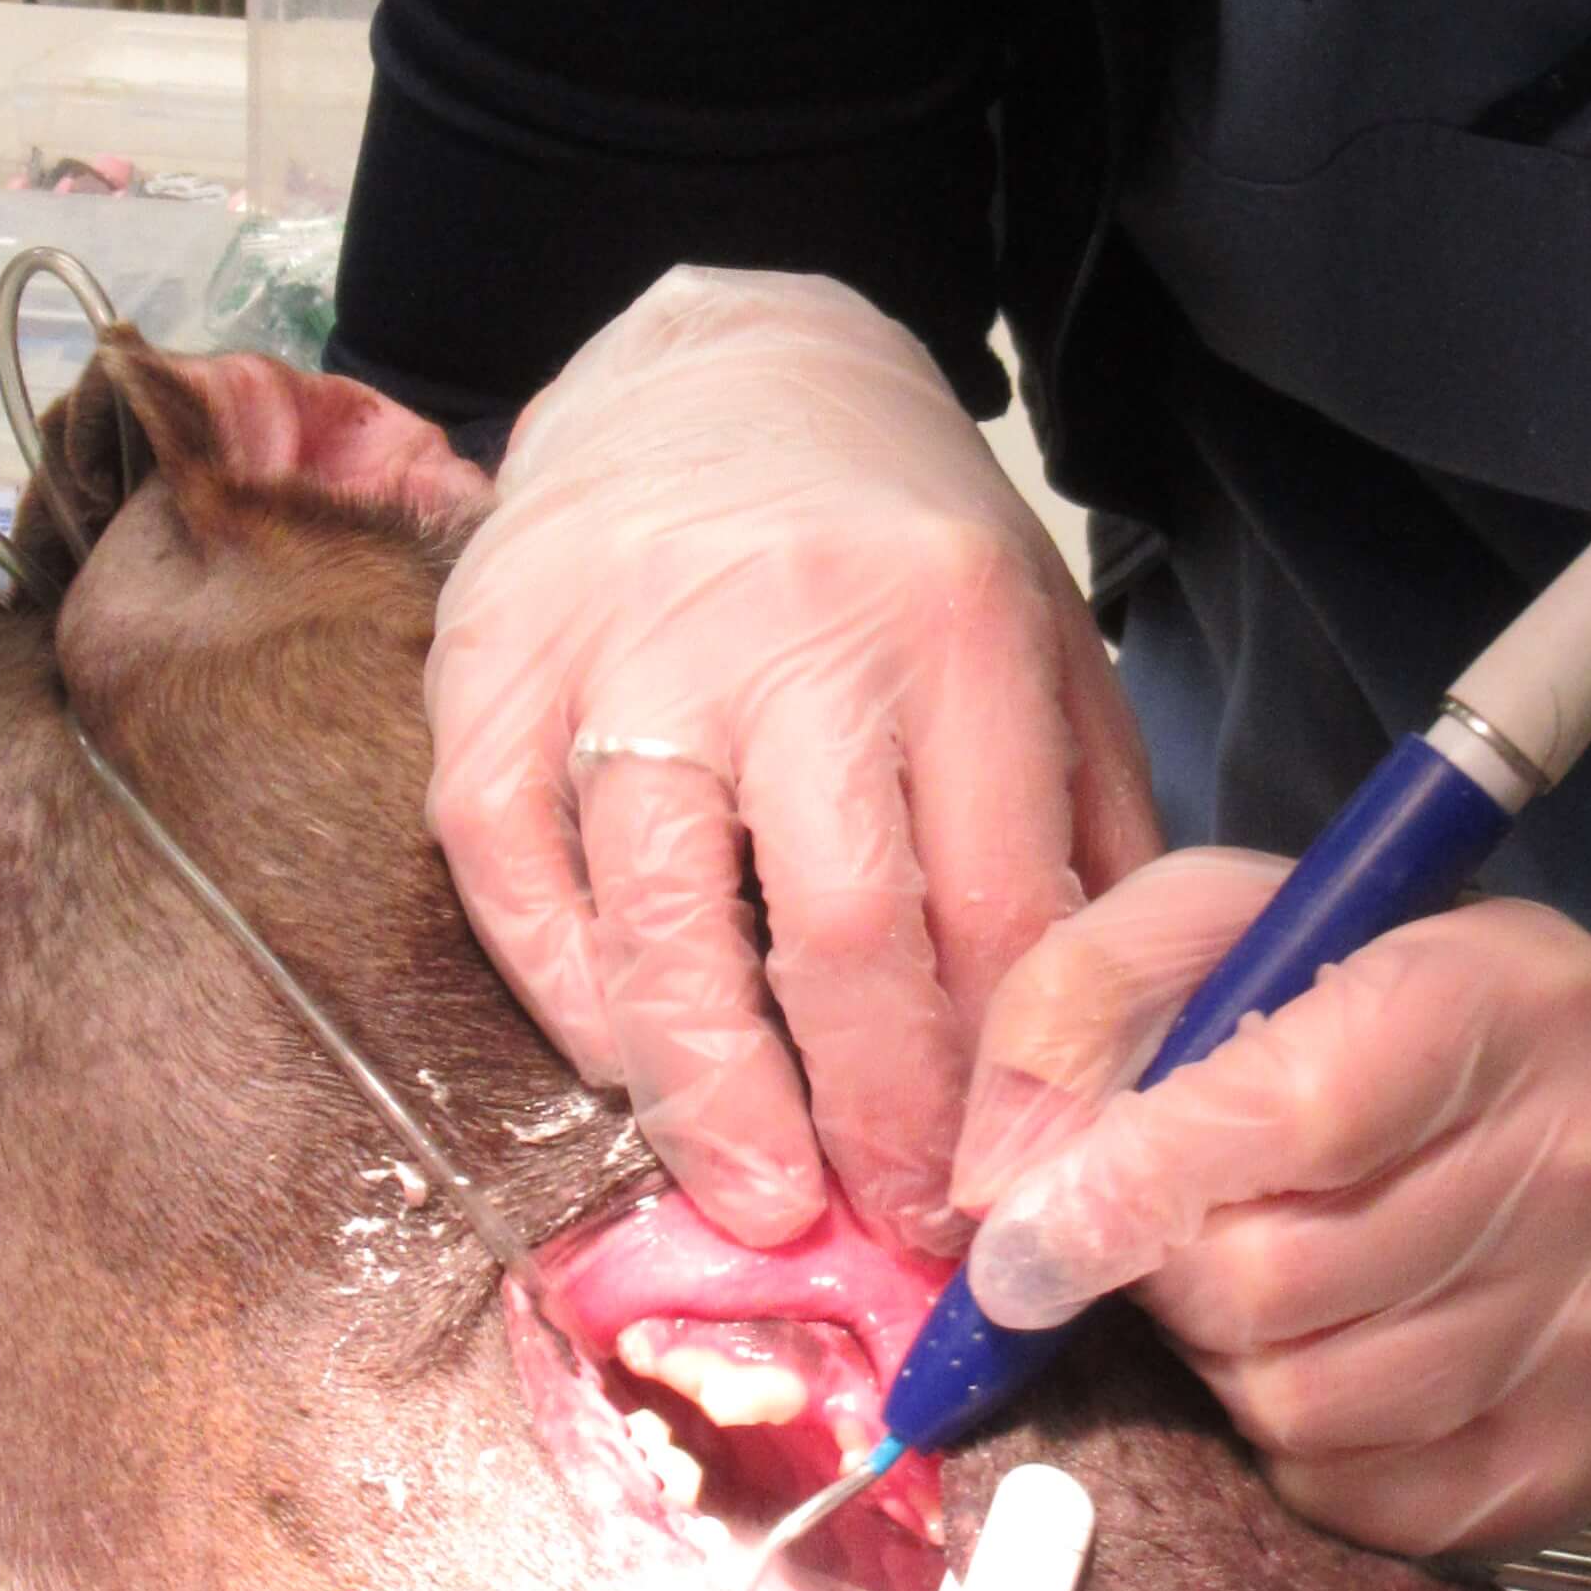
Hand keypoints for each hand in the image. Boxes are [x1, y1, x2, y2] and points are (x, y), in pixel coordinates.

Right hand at [424, 269, 1160, 1250]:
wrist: (722, 363)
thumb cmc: (901, 541)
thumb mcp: (1044, 647)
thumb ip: (1084, 832)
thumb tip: (1101, 1058)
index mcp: (955, 626)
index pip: (991, 908)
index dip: (997, 1084)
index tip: (1004, 1195)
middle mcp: (788, 630)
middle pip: (837, 931)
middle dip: (872, 1117)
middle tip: (890, 1227)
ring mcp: (620, 645)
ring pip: (656, 917)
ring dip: (710, 1095)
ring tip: (755, 1198)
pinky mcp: (488, 660)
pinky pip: (509, 867)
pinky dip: (567, 991)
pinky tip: (623, 1067)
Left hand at [950, 851, 1590, 1557]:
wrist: (1577, 1105)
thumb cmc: (1361, 1003)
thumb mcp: (1218, 934)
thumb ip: (1083, 1008)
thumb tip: (999, 1192)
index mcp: (1494, 993)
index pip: (1295, 1118)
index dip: (1129, 1196)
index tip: (1019, 1254)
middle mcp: (1584, 1154)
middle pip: (1282, 1289)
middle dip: (1168, 1284)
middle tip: (1166, 1245)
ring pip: (1311, 1411)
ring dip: (1222, 1370)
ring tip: (1241, 1299)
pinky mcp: (1586, 1449)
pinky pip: (1366, 1503)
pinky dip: (1293, 1457)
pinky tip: (1310, 1363)